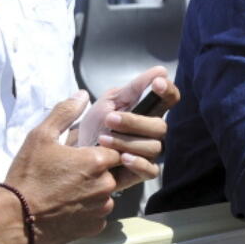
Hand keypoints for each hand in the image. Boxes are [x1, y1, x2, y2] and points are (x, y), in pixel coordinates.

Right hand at [3, 92, 121, 243]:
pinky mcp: (94, 226)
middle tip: (72, 175)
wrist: (13, 217)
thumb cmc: (27, 176)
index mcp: (98, 160)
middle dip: (97, 171)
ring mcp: (102, 207)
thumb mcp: (40, 137)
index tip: (84, 154)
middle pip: (113, 171)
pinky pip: (98, 214)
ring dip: (93, 191)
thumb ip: (65, 113)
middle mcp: (106, 184)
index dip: (101, 150)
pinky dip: (87, 211)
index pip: (116, 149)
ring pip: (106, 193)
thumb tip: (82, 95)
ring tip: (67, 191)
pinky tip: (68, 207)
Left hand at [75, 66, 179, 190]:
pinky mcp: (142, 172)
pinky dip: (138, 163)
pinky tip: (122, 158)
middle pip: (160, 126)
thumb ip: (134, 88)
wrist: (74, 154)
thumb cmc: (94, 126)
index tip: (156, 84)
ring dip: (127, 142)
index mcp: (148, 111)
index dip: (167, 91)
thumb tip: (161, 71)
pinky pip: (151, 170)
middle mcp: (153, 132)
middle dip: (135, 122)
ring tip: (103, 140)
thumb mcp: (109, 102)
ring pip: (153, 147)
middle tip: (109, 119)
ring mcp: (149, 152)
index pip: (170, 99)